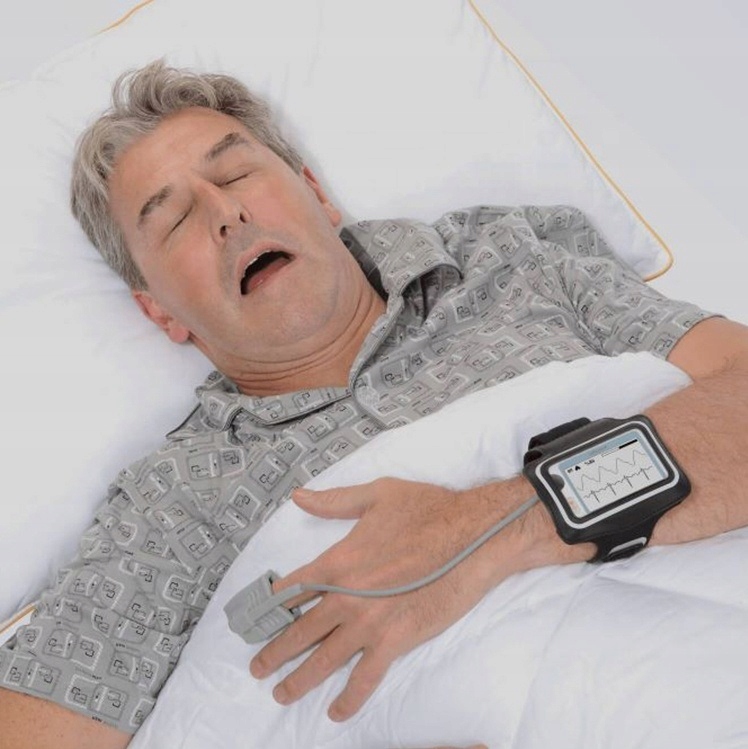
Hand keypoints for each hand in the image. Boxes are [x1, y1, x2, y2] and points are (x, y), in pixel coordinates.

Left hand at [249, 476, 528, 720]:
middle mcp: (346, 596)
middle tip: (257, 667)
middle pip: (300, 630)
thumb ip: (334, 501)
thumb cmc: (428, 510)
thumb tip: (299, 496)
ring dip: (299, 678)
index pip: (293, 588)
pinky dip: (350, 697)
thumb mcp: (377, 494)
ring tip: (280, 693)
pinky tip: (337, 711)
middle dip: (274, 650)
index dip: (272, 605)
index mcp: (338, 560)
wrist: (474, 536)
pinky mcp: (396, 641)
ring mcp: (369, 623)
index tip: (257, 619)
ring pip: (324, 658)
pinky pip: (366, 676)